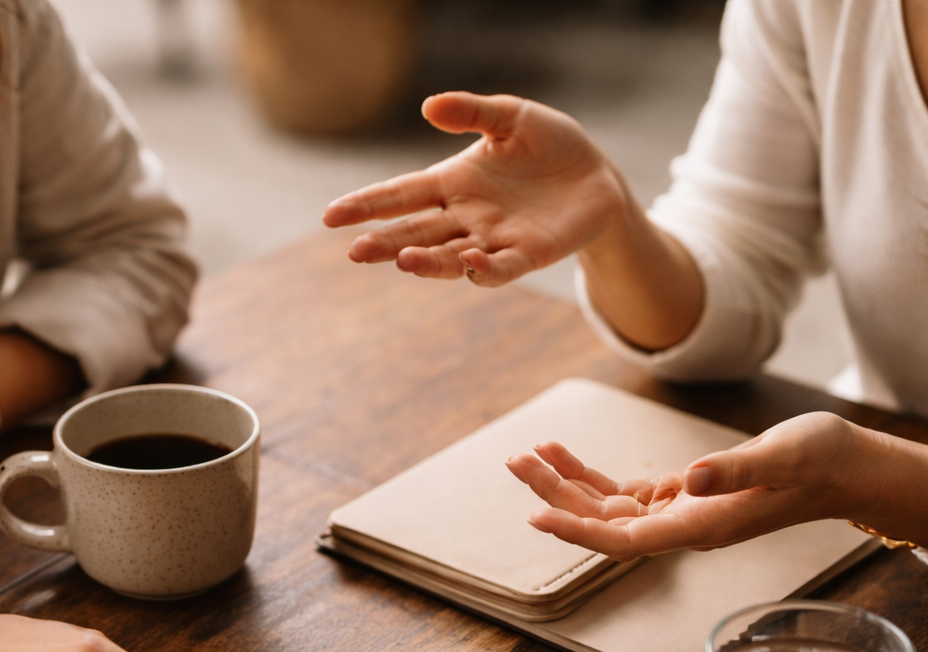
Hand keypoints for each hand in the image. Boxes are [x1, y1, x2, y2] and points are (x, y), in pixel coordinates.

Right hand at [322, 92, 628, 285]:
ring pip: (449, 257)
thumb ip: (472, 112)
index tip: (331, 216)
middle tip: (355, 252)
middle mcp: (465, 217)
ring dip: (426, 261)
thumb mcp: (511, 117)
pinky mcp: (526, 256)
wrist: (596, 175)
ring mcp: (492, 240)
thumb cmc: (549, 145)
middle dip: (384, 243)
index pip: (401, 195)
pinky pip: (499, 269)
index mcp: (452, 182)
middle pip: (415, 233)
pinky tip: (469, 259)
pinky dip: (482, 269)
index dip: (366, 205)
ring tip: (403, 259)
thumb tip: (428, 106)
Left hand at [505, 413, 927, 559]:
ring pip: (608, 506)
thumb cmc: (823, 460)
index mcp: (701, 524)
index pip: (625, 540)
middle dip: (556, 494)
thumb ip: (734, 468)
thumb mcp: (782, 454)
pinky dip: (592, 475)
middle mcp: (685, 525)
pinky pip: (625, 493)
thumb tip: (690, 479)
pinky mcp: (687, 494)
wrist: (851, 467)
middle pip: (604, 522)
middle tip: (514, 460)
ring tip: (527, 452)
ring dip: (566, 482)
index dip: (579, 532)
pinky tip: (563, 453)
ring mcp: (683, 512)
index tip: (538, 518)